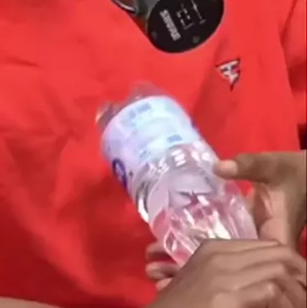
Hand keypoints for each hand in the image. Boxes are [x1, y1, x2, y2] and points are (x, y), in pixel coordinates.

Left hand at [147, 151, 306, 290]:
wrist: (304, 177)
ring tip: (152, 271)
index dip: (212, 277)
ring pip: (217, 266)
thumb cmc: (291, 173)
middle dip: (189, 274)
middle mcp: (259, 251)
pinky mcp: (242, 237)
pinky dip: (194, 256)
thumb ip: (248, 167)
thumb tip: (219, 167)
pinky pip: (216, 253)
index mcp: (272, 241)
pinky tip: (167, 260)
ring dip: (186, 268)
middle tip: (153, 271)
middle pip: (224, 273)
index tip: (180, 274)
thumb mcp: (272, 167)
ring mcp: (249, 246)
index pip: (244, 269)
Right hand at [150, 240, 305, 307]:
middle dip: (300, 275)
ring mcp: (222, 275)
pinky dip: (284, 303)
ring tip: (301, 305)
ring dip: (296, 293)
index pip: (267, 245)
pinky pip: (269, 292)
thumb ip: (229, 275)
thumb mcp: (203, 283)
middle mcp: (219, 256)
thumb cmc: (179, 304)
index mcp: (214, 249)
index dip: (292, 263)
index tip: (302, 283)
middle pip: (277, 254)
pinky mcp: (224, 297)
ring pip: (277, 270)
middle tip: (306, 295)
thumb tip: (266, 286)